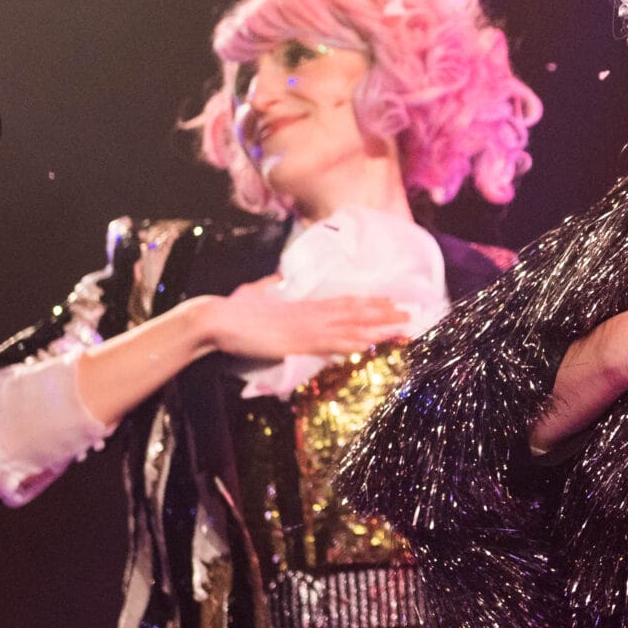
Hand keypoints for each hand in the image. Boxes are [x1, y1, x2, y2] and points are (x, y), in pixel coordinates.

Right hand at [199, 281, 413, 363]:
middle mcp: (309, 312)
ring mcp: (305, 326)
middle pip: (355, 310)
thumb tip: (277, 282)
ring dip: (379, 326)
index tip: (389, 300)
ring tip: (404, 326)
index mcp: (302, 304)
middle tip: (411, 311)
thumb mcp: (257, 295)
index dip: (368, 302)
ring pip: (351, 325)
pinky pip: (333, 343)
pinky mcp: (298, 341)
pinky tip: (372, 345)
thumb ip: (271, 290)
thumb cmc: (232, 310)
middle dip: (384, 312)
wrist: (216, 318)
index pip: (343, 301)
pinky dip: (355, 343)